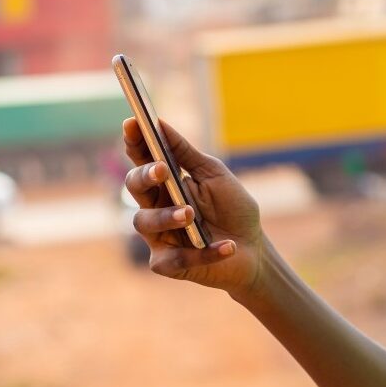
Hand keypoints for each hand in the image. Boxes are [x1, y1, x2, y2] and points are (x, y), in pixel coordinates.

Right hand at [123, 117, 264, 304]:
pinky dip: (204, 252)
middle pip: (134, 187)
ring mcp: (159, 236)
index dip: (135, 142)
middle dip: (144, 176)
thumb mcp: (214, 174)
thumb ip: (187, 154)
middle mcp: (156, 207)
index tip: (132, 123)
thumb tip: (160, 123)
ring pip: (145, 222)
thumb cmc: (232, 207)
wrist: (253, 248)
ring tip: (191, 213)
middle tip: (162, 169)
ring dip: (168, 216)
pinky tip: (228, 246)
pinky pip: (175, 258)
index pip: (143, 160)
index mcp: (166, 183)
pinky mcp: (169, 264)